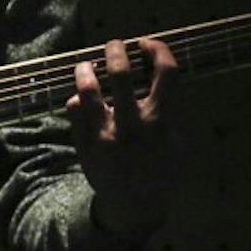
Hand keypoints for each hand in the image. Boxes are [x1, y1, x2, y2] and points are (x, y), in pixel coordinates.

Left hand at [67, 37, 176, 234]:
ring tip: (87, 65)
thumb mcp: (176, 140)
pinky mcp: (85, 142)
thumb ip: (170, 108)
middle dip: (115, 49)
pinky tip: (81, 98)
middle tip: (113, 45)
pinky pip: (73, 108)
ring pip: (88, 87)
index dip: (157, 49)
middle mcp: (132, 122)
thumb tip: (160, 70)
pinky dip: (76, 98)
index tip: (146, 44)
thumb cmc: (159, 168)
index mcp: (160, 119)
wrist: (134, 205)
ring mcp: (105, 132)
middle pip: (120, 71)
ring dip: (85, 68)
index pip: (166, 71)